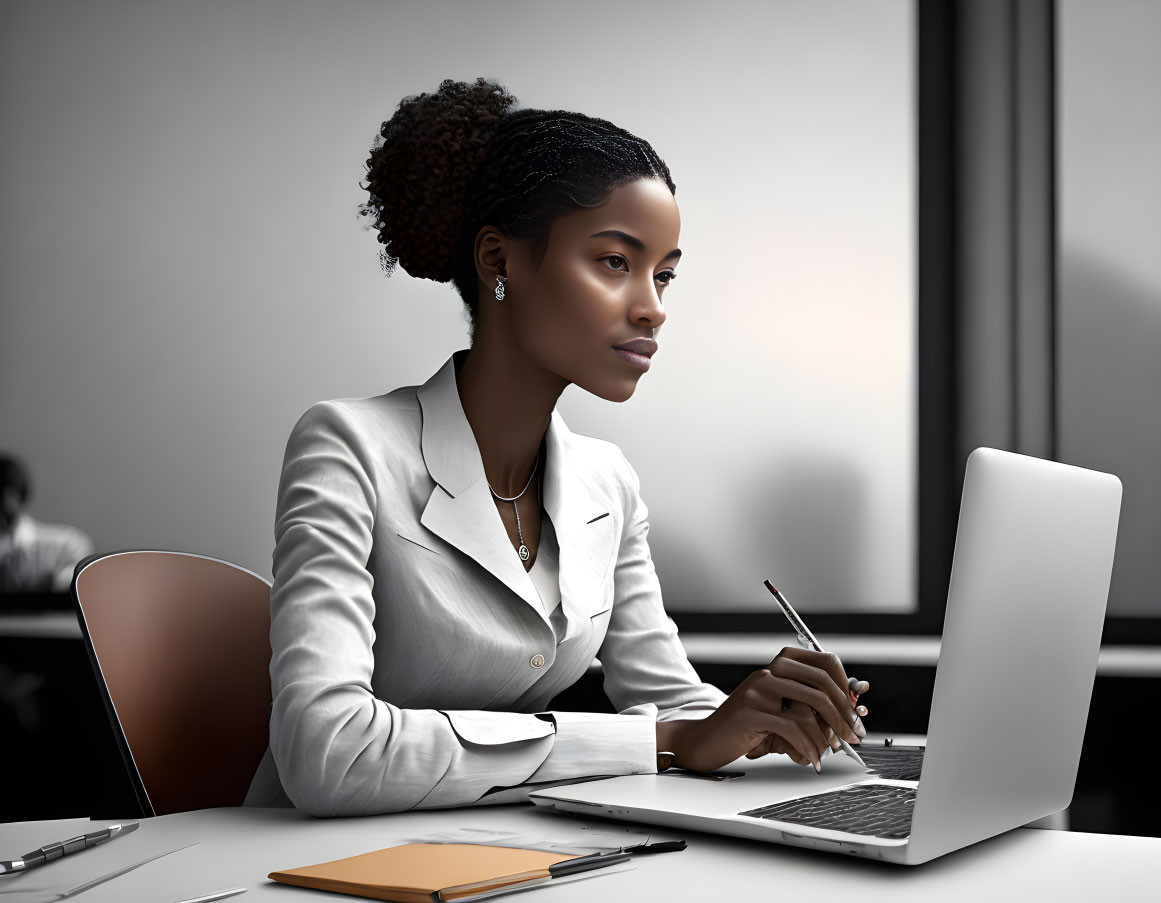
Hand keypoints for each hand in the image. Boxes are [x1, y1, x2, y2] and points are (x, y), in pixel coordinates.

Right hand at [658, 648, 862, 773]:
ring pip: (809, 709)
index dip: (845, 685)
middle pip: (821, 684)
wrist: (705, 741)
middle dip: (843, 714)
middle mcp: (768, 673)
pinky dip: (808, 747)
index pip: (823, 662)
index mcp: (779, 667)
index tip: (854, 710)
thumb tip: (848, 715)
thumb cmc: (745, 730)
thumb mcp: (780, 715)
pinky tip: (810, 759)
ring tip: (827, 754)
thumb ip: (808, 710)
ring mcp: (757, 691)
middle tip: (853, 736)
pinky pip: (792, 729)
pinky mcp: (750, 712)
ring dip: (825, 737)